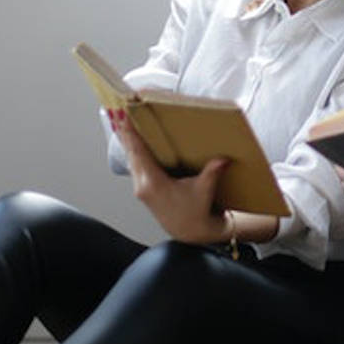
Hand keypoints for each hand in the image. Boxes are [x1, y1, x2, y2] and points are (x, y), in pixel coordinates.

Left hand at [110, 110, 229, 242]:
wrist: (190, 233)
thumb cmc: (196, 214)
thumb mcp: (205, 191)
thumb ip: (212, 173)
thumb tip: (223, 158)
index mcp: (153, 183)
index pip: (139, 153)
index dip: (131, 134)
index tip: (124, 116)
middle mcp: (143, 185)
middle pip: (130, 153)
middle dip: (126, 132)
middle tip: (121, 110)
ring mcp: (141, 188)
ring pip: (131, 158)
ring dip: (128, 140)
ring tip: (124, 121)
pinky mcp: (144, 189)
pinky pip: (135, 165)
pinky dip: (134, 150)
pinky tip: (135, 141)